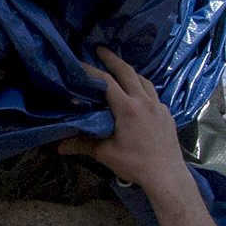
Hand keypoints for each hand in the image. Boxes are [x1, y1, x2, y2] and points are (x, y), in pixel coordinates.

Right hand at [60, 49, 225, 225]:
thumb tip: (58, 146)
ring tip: (121, 69)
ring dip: (131, 72)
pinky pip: (154, 94)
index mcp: (128, 108)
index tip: (81, 62)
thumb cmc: (136, 164)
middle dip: (113, 59)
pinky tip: (139, 95)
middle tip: (101, 50)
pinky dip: (143, 88)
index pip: (107, 82)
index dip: (93, 70)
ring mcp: (159, 107)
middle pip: (128, 72)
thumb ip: (83, 145)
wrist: (167, 175)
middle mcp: (145, 101)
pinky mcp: (167, 114)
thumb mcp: (106, 154)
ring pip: (144, 81)